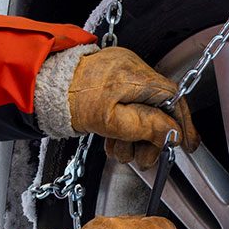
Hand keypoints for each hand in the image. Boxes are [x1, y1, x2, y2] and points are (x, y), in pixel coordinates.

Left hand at [68, 46, 199, 166]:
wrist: (42, 88)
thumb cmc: (70, 100)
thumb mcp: (111, 121)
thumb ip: (145, 127)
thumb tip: (172, 133)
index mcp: (136, 76)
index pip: (174, 98)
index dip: (182, 123)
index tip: (186, 144)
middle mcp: (132, 70)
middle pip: (157, 109)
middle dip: (152, 138)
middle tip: (144, 158)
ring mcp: (120, 76)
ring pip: (140, 111)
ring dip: (133, 138)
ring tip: (120, 150)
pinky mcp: (108, 83)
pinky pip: (125, 107)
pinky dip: (122, 127)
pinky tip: (112, 141)